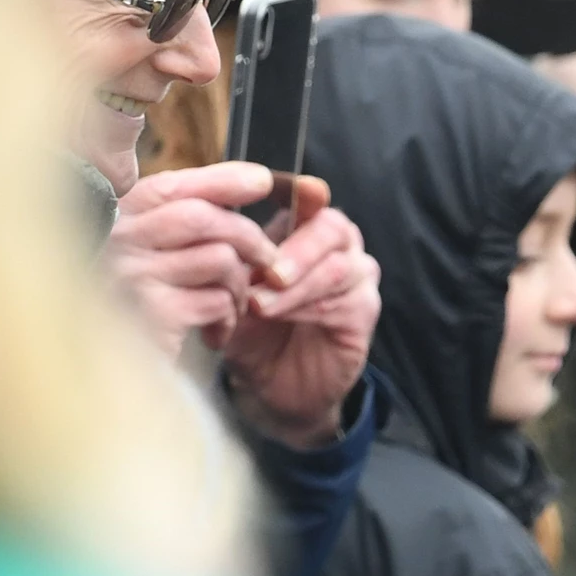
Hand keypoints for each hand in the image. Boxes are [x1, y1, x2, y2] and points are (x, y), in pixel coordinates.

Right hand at [104, 162, 285, 355]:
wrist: (107, 375)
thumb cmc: (142, 309)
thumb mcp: (159, 254)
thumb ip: (193, 215)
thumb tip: (260, 178)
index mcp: (114, 220)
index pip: (172, 186)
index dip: (223, 180)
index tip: (263, 181)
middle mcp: (114, 241)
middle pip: (203, 218)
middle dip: (250, 238)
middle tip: (269, 262)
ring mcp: (129, 277)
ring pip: (219, 259)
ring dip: (240, 286)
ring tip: (231, 307)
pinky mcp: (151, 315)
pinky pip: (217, 302)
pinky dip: (229, 318)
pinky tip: (216, 332)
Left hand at [216, 175, 381, 449]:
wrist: (270, 385)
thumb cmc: (250, 330)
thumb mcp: (230, 290)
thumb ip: (230, 259)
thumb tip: (210, 226)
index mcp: (302, 231)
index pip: (309, 198)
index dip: (300, 191)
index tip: (292, 191)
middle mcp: (336, 248)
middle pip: (332, 228)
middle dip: (297, 249)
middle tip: (268, 275)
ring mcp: (356, 279)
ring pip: (336, 267)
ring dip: (295, 286)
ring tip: (260, 305)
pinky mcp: (364, 312)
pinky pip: (345, 301)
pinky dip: (308, 308)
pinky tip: (280, 317)